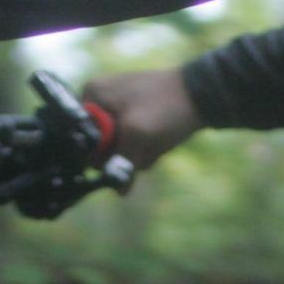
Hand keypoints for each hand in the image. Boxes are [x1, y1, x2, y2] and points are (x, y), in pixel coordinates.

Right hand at [82, 69, 203, 168]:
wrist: (202, 94)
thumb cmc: (166, 107)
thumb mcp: (137, 135)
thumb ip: (120, 163)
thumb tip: (119, 190)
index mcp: (91, 94)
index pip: (81, 138)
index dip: (100, 153)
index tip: (121, 152)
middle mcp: (100, 99)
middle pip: (101, 147)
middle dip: (124, 154)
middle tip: (144, 145)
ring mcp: (119, 108)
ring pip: (120, 149)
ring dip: (139, 153)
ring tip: (155, 142)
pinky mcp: (136, 116)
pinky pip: (133, 143)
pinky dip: (146, 148)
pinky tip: (159, 142)